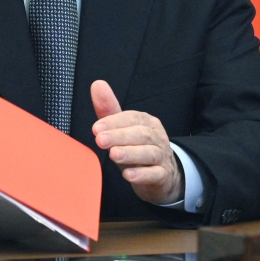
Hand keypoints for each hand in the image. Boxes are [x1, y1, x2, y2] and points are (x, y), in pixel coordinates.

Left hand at [90, 80, 182, 204]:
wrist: (163, 175)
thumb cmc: (137, 148)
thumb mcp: (123, 130)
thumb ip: (109, 110)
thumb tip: (97, 84)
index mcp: (147, 122)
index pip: (132, 118)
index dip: (114, 122)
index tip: (96, 128)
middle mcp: (157, 137)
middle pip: (141, 134)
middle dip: (120, 136)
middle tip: (101, 140)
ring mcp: (162, 157)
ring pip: (149, 153)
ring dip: (130, 153)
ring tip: (113, 155)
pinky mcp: (163, 176)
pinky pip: (155, 174)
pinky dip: (142, 175)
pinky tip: (128, 175)